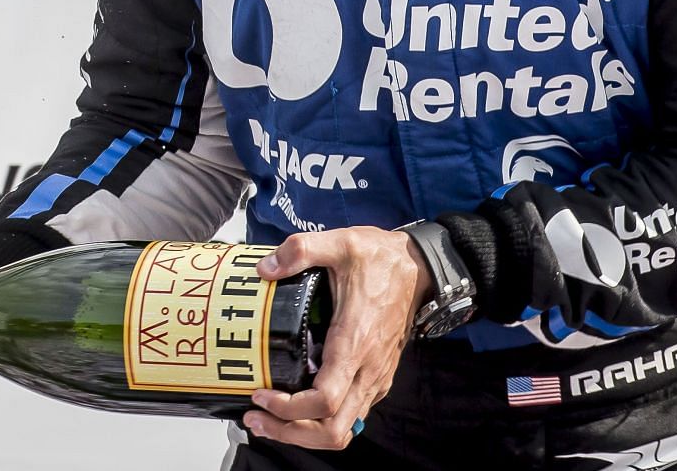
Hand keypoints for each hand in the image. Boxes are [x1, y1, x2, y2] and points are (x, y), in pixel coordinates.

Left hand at [243, 227, 431, 450]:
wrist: (420, 268)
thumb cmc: (382, 260)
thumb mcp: (341, 243)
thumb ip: (300, 251)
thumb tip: (265, 268)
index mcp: (355, 343)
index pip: (324, 400)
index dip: (289, 409)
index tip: (261, 395)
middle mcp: (368, 369)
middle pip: (333, 430)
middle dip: (291, 433)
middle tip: (256, 420)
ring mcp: (375, 378)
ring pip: (343, 430)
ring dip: (305, 433)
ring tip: (270, 421)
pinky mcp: (377, 378)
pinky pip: (351, 416)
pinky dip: (322, 423)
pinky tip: (297, 408)